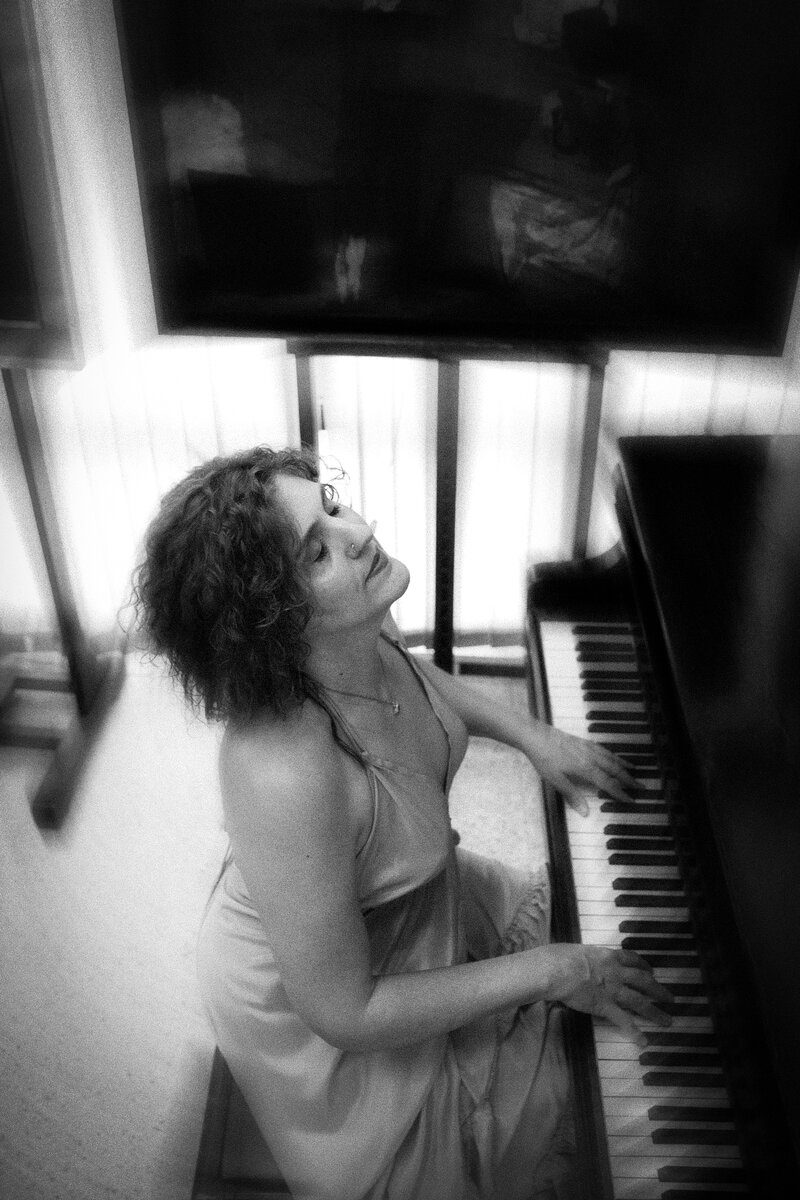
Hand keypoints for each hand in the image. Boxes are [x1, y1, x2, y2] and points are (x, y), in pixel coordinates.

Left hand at [527, 723, 636, 815]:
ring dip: (623, 765)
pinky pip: (603, 748)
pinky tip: (612, 755)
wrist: (533, 734)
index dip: (620, 793)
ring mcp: (586, 747)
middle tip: (642, 786)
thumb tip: (586, 812)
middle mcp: (590, 756)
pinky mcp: (581, 741)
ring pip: (610, 757)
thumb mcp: (555, 779)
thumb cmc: (543, 757)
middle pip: (614, 769)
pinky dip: (612, 754)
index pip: (608, 783)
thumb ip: (572, 795)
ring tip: (634, 769)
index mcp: (585, 767)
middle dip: (629, 779)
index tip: (632, 800)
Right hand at [543, 943, 672, 1045]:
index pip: (632, 959)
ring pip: (640, 1002)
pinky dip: (634, 1032)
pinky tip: (643, 1041)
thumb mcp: (575, 950)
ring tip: (667, 1021)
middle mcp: (616, 973)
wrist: (558, 970)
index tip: (651, 971)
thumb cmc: (560, 957)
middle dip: (658, 990)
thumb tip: (576, 958)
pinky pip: (623, 1021)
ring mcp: (613, 990)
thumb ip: (582, 957)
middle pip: (643, 981)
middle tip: (669, 998)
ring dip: (655, 1012)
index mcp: (608, 957)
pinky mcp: (605, 1007)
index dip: (644, 966)